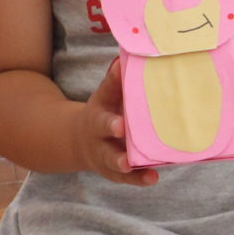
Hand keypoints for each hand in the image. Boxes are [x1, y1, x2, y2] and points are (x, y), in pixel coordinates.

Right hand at [76, 60, 156, 185]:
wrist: (81, 141)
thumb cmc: (105, 112)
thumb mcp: (107, 96)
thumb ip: (117, 81)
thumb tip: (127, 56)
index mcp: (99, 107)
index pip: (104, 93)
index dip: (112, 84)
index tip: (119, 75)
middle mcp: (98, 131)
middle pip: (102, 128)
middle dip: (110, 127)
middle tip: (120, 127)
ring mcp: (104, 152)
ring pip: (110, 157)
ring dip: (119, 161)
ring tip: (128, 163)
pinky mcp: (113, 170)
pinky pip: (125, 177)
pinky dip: (138, 178)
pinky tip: (152, 178)